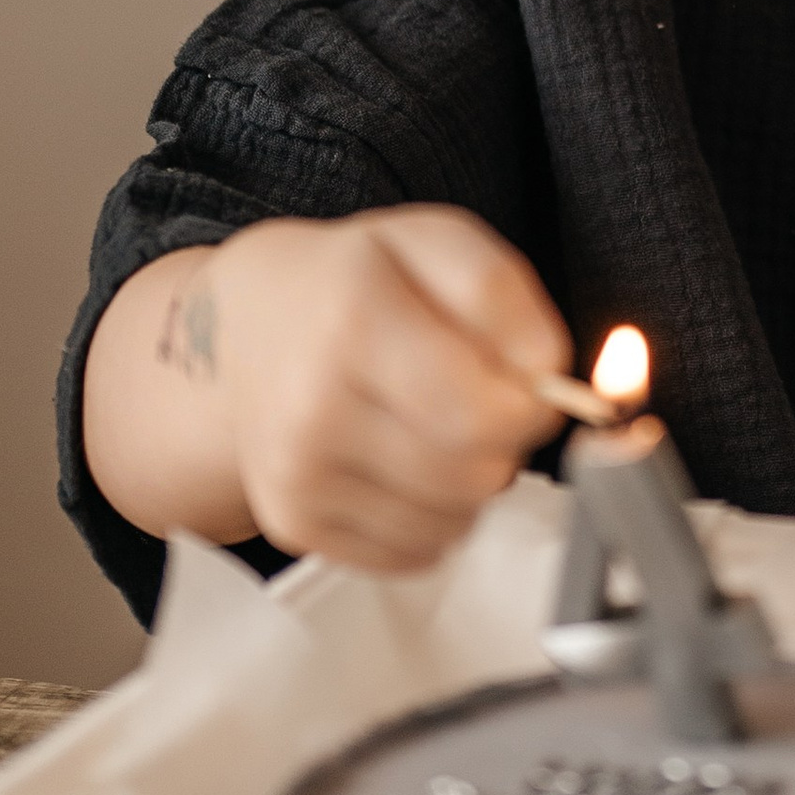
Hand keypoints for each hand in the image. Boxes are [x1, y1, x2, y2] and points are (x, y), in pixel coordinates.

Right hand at [127, 208, 575, 572]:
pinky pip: (413, 552)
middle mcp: (312, 404)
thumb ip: (504, 294)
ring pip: (452, 522)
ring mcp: (296, 473)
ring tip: (431, 426)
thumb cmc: (354, 281)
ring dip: (467, 483)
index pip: (488, 413)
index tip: (523, 382)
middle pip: (476, 475)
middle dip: (501, 443)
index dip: (533, 406)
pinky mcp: (292, 522)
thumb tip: (549, 375)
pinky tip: (401, 462)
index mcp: (354, 317)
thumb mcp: (435, 241)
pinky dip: (430, 516)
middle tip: (473, 399)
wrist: (244, 328)